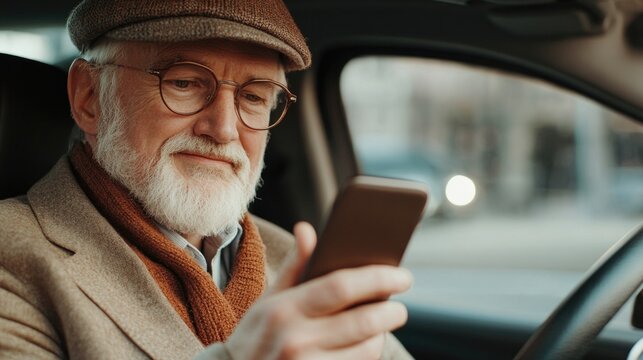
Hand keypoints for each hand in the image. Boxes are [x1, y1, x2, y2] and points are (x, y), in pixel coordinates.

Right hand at [224, 222, 412, 359]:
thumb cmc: (256, 336)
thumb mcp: (268, 301)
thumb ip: (295, 267)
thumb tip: (307, 229)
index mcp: (283, 308)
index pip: (340, 286)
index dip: (377, 278)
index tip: (402, 276)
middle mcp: (295, 339)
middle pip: (362, 321)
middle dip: (390, 312)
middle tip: (399, 308)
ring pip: (366, 348)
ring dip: (380, 336)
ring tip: (379, 328)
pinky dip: (367, 355)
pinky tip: (363, 346)